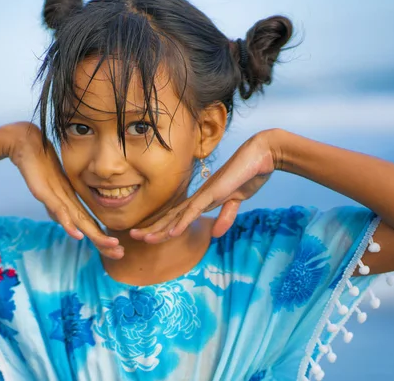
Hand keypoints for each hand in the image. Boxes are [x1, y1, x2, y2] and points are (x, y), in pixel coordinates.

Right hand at [5, 122, 122, 258]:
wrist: (28, 145)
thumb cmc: (41, 167)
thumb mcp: (51, 193)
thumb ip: (59, 208)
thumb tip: (67, 223)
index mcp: (71, 202)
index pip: (89, 225)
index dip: (102, 239)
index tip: (117, 251)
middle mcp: (69, 200)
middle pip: (89, 226)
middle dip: (105, 241)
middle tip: (121, 253)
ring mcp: (59, 196)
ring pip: (79, 219)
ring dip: (94, 234)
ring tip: (109, 245)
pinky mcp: (46, 192)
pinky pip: (59, 209)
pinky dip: (69, 223)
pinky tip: (78, 233)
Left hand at [130, 131, 277, 242]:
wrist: (261, 155)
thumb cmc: (249, 174)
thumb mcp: (237, 201)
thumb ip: (226, 217)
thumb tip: (214, 234)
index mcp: (203, 198)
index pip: (178, 216)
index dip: (162, 226)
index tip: (147, 235)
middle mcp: (199, 196)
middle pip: (171, 216)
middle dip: (152, 228)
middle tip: (132, 236)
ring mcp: (205, 194)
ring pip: (177, 216)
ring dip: (160, 228)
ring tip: (142, 238)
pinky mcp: (214, 193)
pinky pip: (194, 211)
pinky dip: (182, 223)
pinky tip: (171, 233)